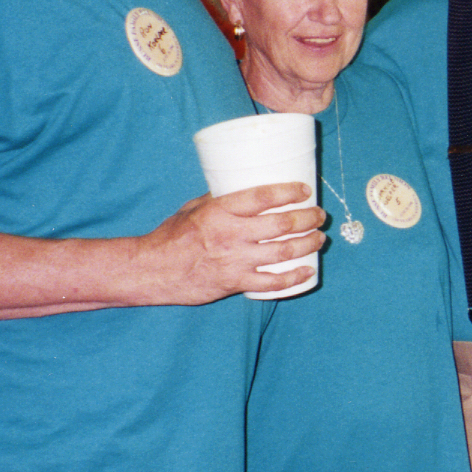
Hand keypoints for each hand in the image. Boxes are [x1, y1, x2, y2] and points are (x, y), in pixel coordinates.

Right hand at [139, 182, 325, 303]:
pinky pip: (271, 283)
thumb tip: (244, 189)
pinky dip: (293, 277)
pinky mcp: (234, 283)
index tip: (305, 191)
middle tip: (319, 216)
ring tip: (320, 238)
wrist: (151, 270)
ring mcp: (234, 260)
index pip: (263, 196)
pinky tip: (307, 271)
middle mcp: (231, 234)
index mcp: (220, 210)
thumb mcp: (193, 208)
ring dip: (307, 244)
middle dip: (307, 219)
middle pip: (281, 225)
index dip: (289, 192)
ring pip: (282, 252)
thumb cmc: (170, 236)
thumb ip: (220, 200)